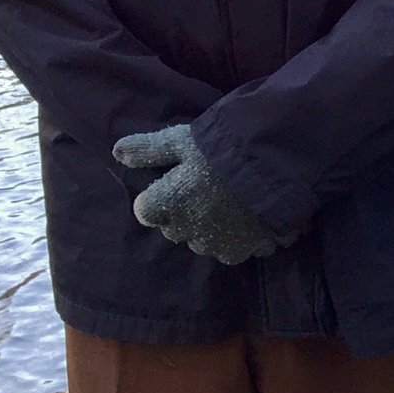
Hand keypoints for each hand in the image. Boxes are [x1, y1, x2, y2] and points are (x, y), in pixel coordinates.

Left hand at [113, 124, 292, 265]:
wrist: (277, 167)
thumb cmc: (224, 149)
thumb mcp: (183, 140)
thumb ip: (149, 150)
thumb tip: (116, 152)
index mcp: (164, 205)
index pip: (146, 210)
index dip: (162, 193)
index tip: (180, 179)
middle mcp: (184, 232)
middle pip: (175, 227)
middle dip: (187, 211)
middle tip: (211, 185)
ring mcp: (215, 245)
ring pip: (205, 240)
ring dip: (213, 226)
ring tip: (235, 201)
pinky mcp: (244, 252)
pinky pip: (235, 247)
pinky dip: (242, 235)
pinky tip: (254, 214)